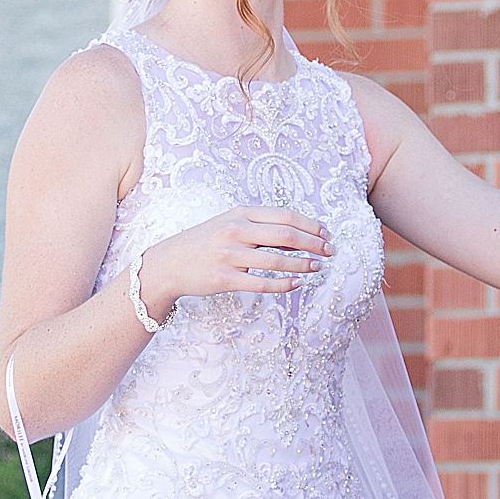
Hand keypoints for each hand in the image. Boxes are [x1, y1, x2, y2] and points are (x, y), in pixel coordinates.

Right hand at [144, 207, 329, 306]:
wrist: (170, 263)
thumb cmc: (205, 243)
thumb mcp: (230, 225)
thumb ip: (260, 228)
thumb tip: (298, 235)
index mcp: (241, 214)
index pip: (285, 216)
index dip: (311, 225)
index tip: (327, 234)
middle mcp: (236, 231)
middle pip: (286, 234)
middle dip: (313, 244)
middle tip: (330, 252)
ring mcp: (229, 255)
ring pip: (277, 260)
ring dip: (303, 264)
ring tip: (317, 268)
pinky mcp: (225, 279)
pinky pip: (262, 283)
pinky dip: (284, 284)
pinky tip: (297, 284)